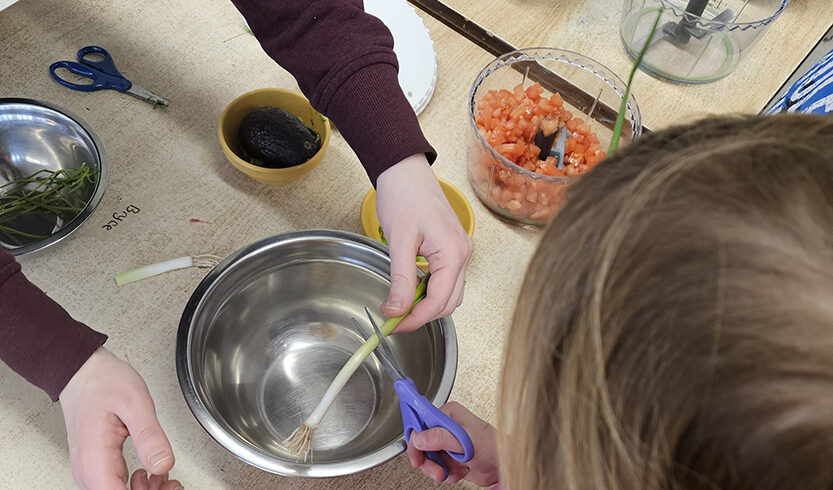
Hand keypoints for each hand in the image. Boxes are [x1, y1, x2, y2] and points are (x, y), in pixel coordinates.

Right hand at [59, 347, 179, 489]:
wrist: (83, 372)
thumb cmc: (104, 383)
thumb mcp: (135, 403)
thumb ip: (150, 436)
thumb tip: (163, 465)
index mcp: (95, 459)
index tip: (166, 485)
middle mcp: (87, 470)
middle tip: (172, 481)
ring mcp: (89, 469)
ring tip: (165, 476)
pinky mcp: (96, 466)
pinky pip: (115, 486)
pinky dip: (137, 485)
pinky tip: (152, 472)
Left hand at [375, 154, 472, 331]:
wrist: (404, 169)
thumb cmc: (404, 196)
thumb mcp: (399, 241)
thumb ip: (401, 280)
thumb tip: (397, 310)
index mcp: (453, 252)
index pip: (439, 301)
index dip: (415, 319)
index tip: (393, 325)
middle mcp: (462, 253)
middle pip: (448, 302)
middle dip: (422, 315)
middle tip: (394, 320)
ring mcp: (459, 251)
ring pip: (448, 293)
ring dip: (426, 304)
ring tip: (399, 305)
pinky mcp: (451, 248)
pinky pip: (445, 279)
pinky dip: (428, 290)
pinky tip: (409, 288)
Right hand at [407, 402, 498, 485]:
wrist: (504, 465)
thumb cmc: (493, 446)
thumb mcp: (466, 440)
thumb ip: (440, 437)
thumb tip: (419, 438)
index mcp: (448, 414)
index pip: (421, 422)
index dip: (415, 439)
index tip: (415, 455)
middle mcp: (446, 427)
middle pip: (422, 443)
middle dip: (428, 460)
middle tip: (436, 470)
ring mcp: (448, 443)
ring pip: (428, 458)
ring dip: (438, 469)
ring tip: (450, 472)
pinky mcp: (451, 457)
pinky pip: (438, 467)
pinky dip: (447, 474)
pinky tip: (459, 471)